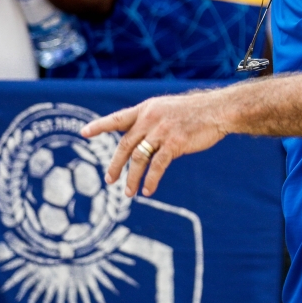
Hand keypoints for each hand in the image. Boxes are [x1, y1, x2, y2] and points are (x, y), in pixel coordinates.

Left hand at [81, 91, 227, 196]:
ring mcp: (161, 131)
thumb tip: (139, 140)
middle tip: (109, 180)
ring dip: (132, 178)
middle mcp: (150, 119)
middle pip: (125, 145)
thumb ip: (152, 122)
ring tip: (128, 193)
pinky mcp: (174, 143)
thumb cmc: (195, 111)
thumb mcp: (168, 110)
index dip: (100, 126)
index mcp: (146, 109)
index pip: (118, 118)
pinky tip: (147, 190)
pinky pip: (157, 166)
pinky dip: (151, 180)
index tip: (83, 133)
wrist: (218, 110)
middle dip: (115, 165)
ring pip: (138, 158)